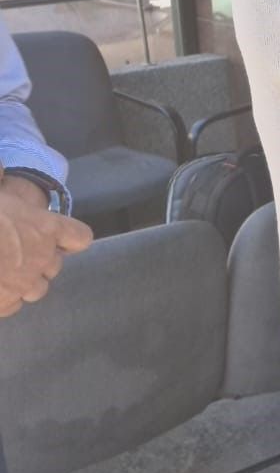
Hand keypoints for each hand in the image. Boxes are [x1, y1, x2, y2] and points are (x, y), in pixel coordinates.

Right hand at [0, 175, 93, 317]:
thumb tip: (1, 166)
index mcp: (46, 228)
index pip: (79, 237)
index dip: (69, 238)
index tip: (57, 237)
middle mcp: (42, 258)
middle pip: (54, 266)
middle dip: (39, 261)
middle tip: (15, 252)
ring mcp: (25, 284)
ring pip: (36, 289)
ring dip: (24, 282)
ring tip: (3, 272)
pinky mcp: (4, 303)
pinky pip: (13, 305)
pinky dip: (5, 300)